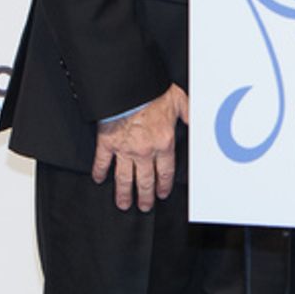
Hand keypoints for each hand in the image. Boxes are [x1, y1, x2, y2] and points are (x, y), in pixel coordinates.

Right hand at [92, 83, 188, 210]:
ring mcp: (124, 149)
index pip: (166, 172)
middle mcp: (144, 151)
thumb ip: (189, 115)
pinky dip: (99, 173)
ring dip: (124, 193)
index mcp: (164, 142)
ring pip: (124, 178)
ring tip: (124, 204)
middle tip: (144, 206)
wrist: (131, 87)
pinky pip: (101, 162)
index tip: (162, 194)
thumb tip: (196, 123)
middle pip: (145, 180)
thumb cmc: (154, 92)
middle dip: (145, 196)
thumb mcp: (180, 101)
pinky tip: (98, 180)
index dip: (164, 186)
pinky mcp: (107, 143)